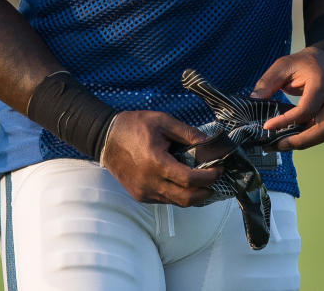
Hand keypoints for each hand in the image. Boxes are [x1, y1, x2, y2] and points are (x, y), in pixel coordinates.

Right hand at [98, 110, 221, 205]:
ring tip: (202, 181)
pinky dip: (177, 194)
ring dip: (193, 195)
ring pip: (177, 202)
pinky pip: (165, 200)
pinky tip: (182, 182)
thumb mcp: (163, 121)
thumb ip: (188, 133)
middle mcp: (150, 183)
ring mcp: (144, 192)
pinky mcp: (140, 196)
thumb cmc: (133, 126)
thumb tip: (210, 143)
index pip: (190, 179)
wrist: (105, 138)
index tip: (219, 169)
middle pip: (187, 198)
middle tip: (214, 179)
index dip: (209, 177)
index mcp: (156, 163)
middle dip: (205, 191)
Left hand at [250, 47, 323, 150]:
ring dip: (302, 143)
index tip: (266, 126)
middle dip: (299, 141)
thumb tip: (254, 100)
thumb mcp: (284, 65)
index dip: (285, 121)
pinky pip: (320, 132)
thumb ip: (268, 82)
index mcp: (321, 84)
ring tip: (278, 145)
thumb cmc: (306, 63)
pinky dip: (305, 138)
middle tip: (276, 144)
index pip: (306, 110)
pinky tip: (287, 139)